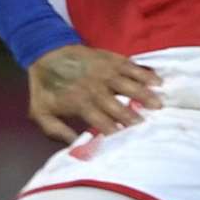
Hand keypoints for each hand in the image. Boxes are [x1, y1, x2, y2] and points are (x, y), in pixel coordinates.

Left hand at [27, 44, 162, 143]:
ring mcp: (105, 72)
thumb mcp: (41, 113)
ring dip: (144, 95)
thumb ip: (56, 132)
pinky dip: (145, 73)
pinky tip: (158, 81)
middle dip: (133, 118)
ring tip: (159, 105)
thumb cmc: (45, 87)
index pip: (102, 122)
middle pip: (119, 106)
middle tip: (148, 127)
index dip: (116, 133)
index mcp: (80, 103)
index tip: (128, 142)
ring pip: (129, 85)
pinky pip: (131, 66)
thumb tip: (75, 147)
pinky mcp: (110, 59)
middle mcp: (95, 88)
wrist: (45, 52)